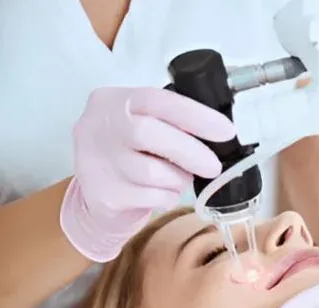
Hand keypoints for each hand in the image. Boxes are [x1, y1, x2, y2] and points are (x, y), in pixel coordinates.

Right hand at [60, 87, 235, 261]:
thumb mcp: (141, 125)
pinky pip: (149, 197)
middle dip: (190, 152)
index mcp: (113, 101)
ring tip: (179, 179)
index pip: (157, 100)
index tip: (225, 131)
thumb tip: (217, 134)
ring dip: (178, 179)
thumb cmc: (129, 153)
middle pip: (148, 134)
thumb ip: (170, 124)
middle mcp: (98, 126)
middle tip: (213, 166)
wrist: (93, 195)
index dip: (195, 115)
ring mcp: (96, 161)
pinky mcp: (103, 194)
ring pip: (151, 172)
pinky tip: (162, 193)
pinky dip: (166, 197)